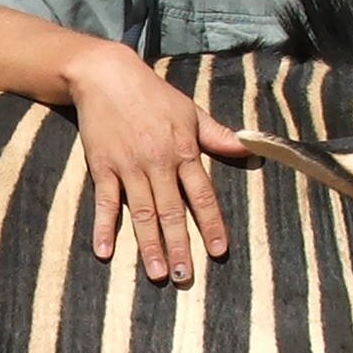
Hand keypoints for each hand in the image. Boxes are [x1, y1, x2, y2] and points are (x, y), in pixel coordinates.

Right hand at [65, 41, 249, 283]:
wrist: (107, 76)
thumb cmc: (153, 94)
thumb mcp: (190, 111)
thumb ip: (218, 135)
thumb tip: (249, 148)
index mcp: (184, 150)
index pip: (202, 195)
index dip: (211, 224)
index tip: (218, 250)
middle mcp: (158, 162)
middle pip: (172, 212)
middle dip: (180, 246)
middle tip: (186, 276)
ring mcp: (129, 167)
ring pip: (142, 213)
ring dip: (149, 245)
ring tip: (157, 273)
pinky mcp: (103, 167)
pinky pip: (105, 202)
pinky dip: (104, 228)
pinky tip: (105, 252)